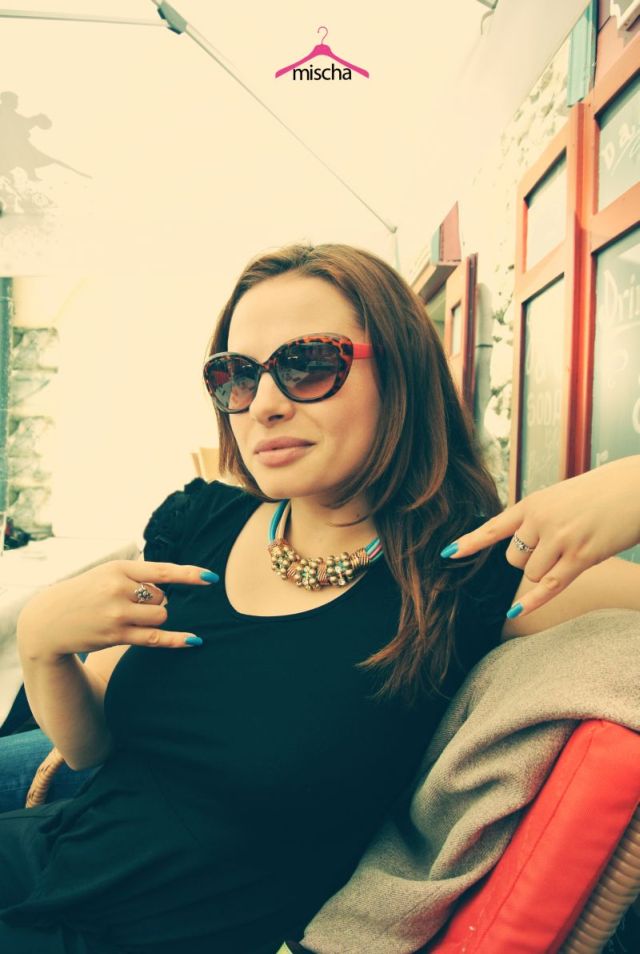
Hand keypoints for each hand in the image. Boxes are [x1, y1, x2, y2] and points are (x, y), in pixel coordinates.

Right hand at [17, 560, 219, 658]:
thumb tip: (170, 586)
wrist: (47, 619)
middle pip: (163, 597)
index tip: (212, 578)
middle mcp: (119, 589)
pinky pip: (155, 638)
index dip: (189, 574)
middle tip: (132, 603)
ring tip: (131, 616)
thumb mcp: (106, 573)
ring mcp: (117, 613)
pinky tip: (194, 640)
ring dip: (156, 616)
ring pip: (161, 614)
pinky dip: (176, 639)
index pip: (162, 570)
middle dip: (156, 601)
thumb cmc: (85, 593)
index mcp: (119, 568)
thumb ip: (137, 575)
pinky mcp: (116, 635)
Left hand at [440, 456, 639, 616]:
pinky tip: (514, 609)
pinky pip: (549, 585)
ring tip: (574, 549)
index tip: (446, 554)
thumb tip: (522, 540)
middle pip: (514, 560)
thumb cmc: (600, 493)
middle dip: (529, 562)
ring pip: (532, 574)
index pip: (494, 527)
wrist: (636, 488)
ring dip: (548, 571)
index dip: (470, 543)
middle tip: (557, 546)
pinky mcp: (581, 557)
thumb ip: (539, 517)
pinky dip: (532, 600)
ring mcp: (560, 539)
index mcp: (533, 503)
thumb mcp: (561, 496)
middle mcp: (541, 520)